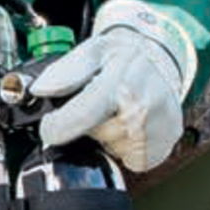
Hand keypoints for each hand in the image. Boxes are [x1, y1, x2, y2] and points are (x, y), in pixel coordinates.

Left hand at [36, 26, 186, 172]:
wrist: (163, 58)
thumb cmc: (126, 56)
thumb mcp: (94, 50)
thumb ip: (65, 71)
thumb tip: (40, 90)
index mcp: (124, 77)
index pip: (84, 113)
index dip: (59, 126)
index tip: (49, 127)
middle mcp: (147, 103)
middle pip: (99, 135)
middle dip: (88, 127)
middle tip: (96, 108)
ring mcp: (161, 124)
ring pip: (116, 149)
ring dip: (108, 137)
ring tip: (115, 114)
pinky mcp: (168, 140)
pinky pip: (134, 159)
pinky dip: (126, 147)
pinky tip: (130, 126)